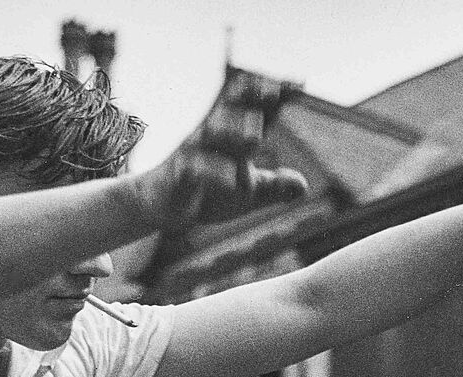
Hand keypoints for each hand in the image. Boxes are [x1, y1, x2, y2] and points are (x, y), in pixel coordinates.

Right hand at [140, 70, 307, 226]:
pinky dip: (212, 174)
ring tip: (255, 137)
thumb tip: (302, 185)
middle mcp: (210, 133)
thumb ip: (272, 186)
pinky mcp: (178, 174)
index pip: (252, 104)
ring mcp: (193, 152)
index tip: (299, 84)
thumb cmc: (204, 190)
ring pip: (213, 133)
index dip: (273, 91)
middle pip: (231, 107)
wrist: (160, 206)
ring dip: (234, 133)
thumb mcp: (245, 191)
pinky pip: (194, 170)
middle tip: (275, 93)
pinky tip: (230, 182)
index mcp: (228, 131)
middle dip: (252, 98)